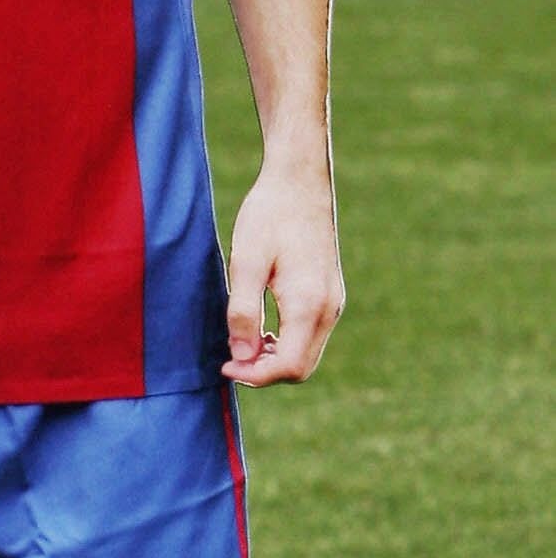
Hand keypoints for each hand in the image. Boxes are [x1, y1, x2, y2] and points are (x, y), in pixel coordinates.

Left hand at [222, 160, 343, 386]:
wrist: (299, 182)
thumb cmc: (269, 216)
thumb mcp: (247, 263)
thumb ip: (244, 312)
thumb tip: (240, 357)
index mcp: (309, 304)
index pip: (288, 366)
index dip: (254, 375)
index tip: (224, 366)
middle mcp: (329, 309)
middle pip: (301, 367)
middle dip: (264, 372)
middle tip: (229, 358)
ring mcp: (333, 302)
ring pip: (307, 354)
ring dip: (274, 359)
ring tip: (240, 343)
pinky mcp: (329, 295)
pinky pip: (310, 336)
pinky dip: (285, 343)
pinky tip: (260, 330)